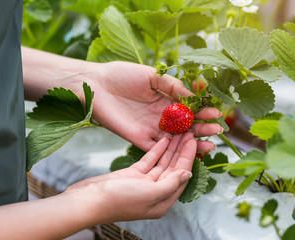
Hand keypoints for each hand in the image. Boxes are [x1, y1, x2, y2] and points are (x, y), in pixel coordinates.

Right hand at [65, 133, 195, 221]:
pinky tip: (163, 139)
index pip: (181, 176)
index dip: (189, 157)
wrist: (88, 200)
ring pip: (162, 162)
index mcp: (162, 201)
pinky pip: (149, 160)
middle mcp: (155, 192)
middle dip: (181, 150)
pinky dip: (155, 149)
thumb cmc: (117, 201)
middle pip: (173, 168)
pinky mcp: (132, 174)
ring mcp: (143, 182)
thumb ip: (170, 184)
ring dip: (170, 148)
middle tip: (189, 131)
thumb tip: (188, 173)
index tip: (195, 140)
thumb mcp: (148, 194)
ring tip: (179, 132)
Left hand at [88, 61, 222, 151]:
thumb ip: (173, 86)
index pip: (188, 109)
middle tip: (217, 129)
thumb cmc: (122, 75)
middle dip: (203, 127)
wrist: (97, 84)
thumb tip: (194, 96)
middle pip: (186, 126)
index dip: (203, 111)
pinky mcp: (139, 138)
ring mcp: (150, 129)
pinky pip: (159, 148)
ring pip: (176, 140)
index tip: (217, 112)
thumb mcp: (152, 76)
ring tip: (210, 142)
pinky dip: (173, 150)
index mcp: (164, 101)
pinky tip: (187, 149)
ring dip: (193, 142)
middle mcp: (160, 117)